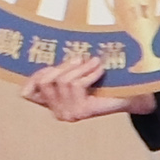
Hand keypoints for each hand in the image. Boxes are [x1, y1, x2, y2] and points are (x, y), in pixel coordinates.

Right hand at [24, 53, 149, 120]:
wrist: (132, 98)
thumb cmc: (106, 83)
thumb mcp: (79, 74)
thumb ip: (63, 69)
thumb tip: (52, 46)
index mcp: (52, 104)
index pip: (27, 93)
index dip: (33, 77)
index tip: (51, 64)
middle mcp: (57, 112)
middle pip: (45, 81)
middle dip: (62, 66)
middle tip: (80, 58)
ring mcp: (68, 113)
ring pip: (63, 81)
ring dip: (80, 68)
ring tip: (94, 62)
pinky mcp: (82, 111)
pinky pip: (77, 85)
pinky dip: (89, 74)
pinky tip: (100, 70)